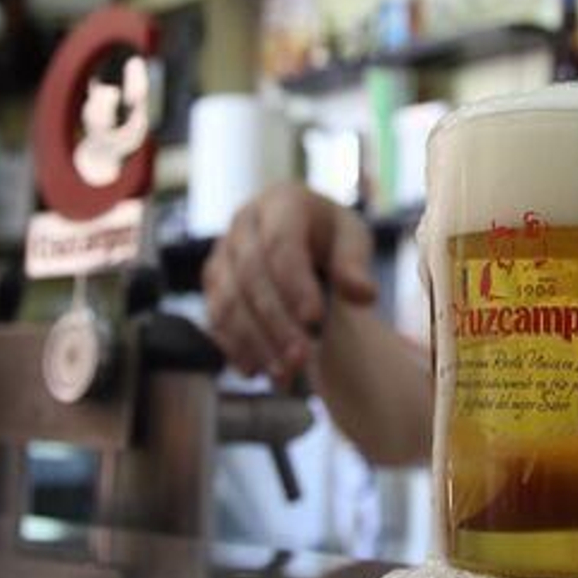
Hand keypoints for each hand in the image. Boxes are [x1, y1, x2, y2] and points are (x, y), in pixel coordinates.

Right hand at [202, 183, 378, 381]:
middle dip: (275, 322)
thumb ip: (355, 264)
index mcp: (281, 201)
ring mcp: (222, 252)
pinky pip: (215, 318)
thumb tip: (364, 294)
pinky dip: (235, 348)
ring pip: (228, 301)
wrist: (300, 237)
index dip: (295, 283)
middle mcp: (243, 222)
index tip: (314, 319)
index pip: (282, 243)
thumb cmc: (330, 237)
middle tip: (301, 359)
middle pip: (251, 275)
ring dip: (254, 342)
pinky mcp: (213, 282)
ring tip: (284, 376)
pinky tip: (257, 372)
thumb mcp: (352, 239)